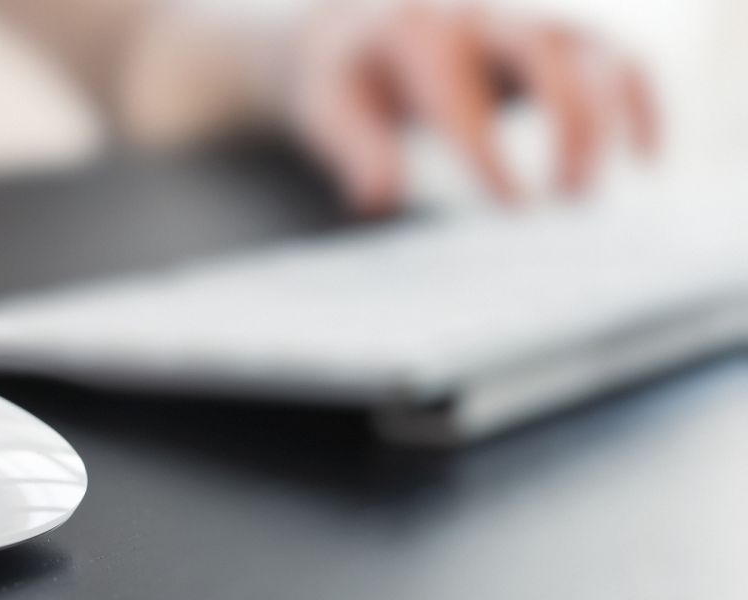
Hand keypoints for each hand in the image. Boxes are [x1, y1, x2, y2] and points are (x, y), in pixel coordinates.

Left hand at [290, 2, 657, 213]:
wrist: (358, 28)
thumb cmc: (348, 79)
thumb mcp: (330, 111)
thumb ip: (358, 150)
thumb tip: (379, 196)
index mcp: (416, 32)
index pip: (461, 89)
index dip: (491, 148)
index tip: (515, 206)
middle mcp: (478, 15)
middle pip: (543, 54)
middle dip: (567, 125)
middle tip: (565, 200)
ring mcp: (524, 19)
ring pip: (593, 52)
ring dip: (607, 121)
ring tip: (583, 194)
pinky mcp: (558, 35)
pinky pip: (616, 57)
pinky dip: (640, 102)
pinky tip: (645, 158)